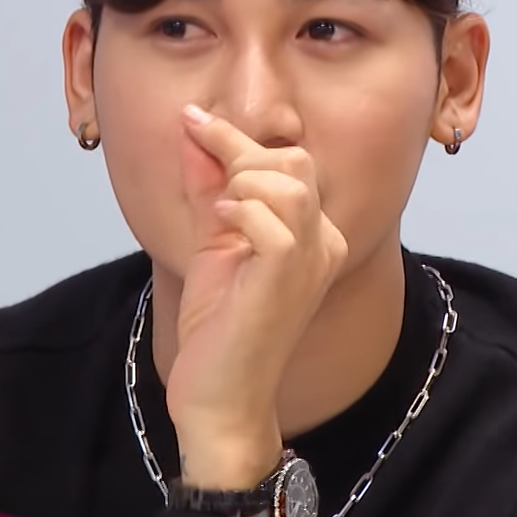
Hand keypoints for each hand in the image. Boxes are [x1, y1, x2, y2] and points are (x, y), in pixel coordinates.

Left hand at [167, 104, 347, 486]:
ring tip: (221, 214)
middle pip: (296, 162)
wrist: (218, 397)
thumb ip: (208, 189)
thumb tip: (194, 132)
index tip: (193, 118)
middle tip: (210, 188)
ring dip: (242, 185)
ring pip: (290, 184)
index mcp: (313, 235)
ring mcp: (312, 263)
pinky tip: (223, 229)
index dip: (237, 137)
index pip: (290, 162)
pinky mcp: (289, 279)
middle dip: (242, 156)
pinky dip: (240, 212)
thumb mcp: (211, 244)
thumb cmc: (219, 330)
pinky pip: (274, 221)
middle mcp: (324, 244)